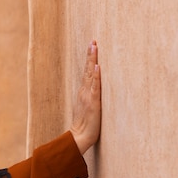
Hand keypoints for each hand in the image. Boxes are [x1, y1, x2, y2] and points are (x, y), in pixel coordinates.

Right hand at [70, 40, 101, 154]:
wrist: (80, 136)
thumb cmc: (85, 124)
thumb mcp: (88, 108)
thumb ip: (91, 97)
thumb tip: (96, 90)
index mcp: (84, 92)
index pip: (87, 72)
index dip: (90, 59)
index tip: (92, 45)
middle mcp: (84, 91)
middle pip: (88, 69)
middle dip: (91, 54)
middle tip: (93, 41)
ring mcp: (88, 96)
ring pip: (91, 75)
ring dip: (92, 60)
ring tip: (94, 47)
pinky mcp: (93, 103)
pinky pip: (95, 88)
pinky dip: (95, 77)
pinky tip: (96, 67)